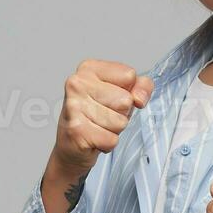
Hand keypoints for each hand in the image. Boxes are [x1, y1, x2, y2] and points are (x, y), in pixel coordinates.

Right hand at [50, 59, 153, 181]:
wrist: (71, 143)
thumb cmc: (97, 114)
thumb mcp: (123, 92)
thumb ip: (141, 86)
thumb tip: (139, 98)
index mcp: (89, 68)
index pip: (129, 75)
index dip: (129, 91)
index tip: (114, 97)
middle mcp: (77, 84)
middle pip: (126, 100)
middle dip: (121, 113)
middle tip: (104, 115)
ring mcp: (74, 106)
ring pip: (120, 122)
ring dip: (114, 130)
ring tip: (98, 126)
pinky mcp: (76, 130)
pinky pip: (111, 139)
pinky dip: (107, 143)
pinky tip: (94, 138)